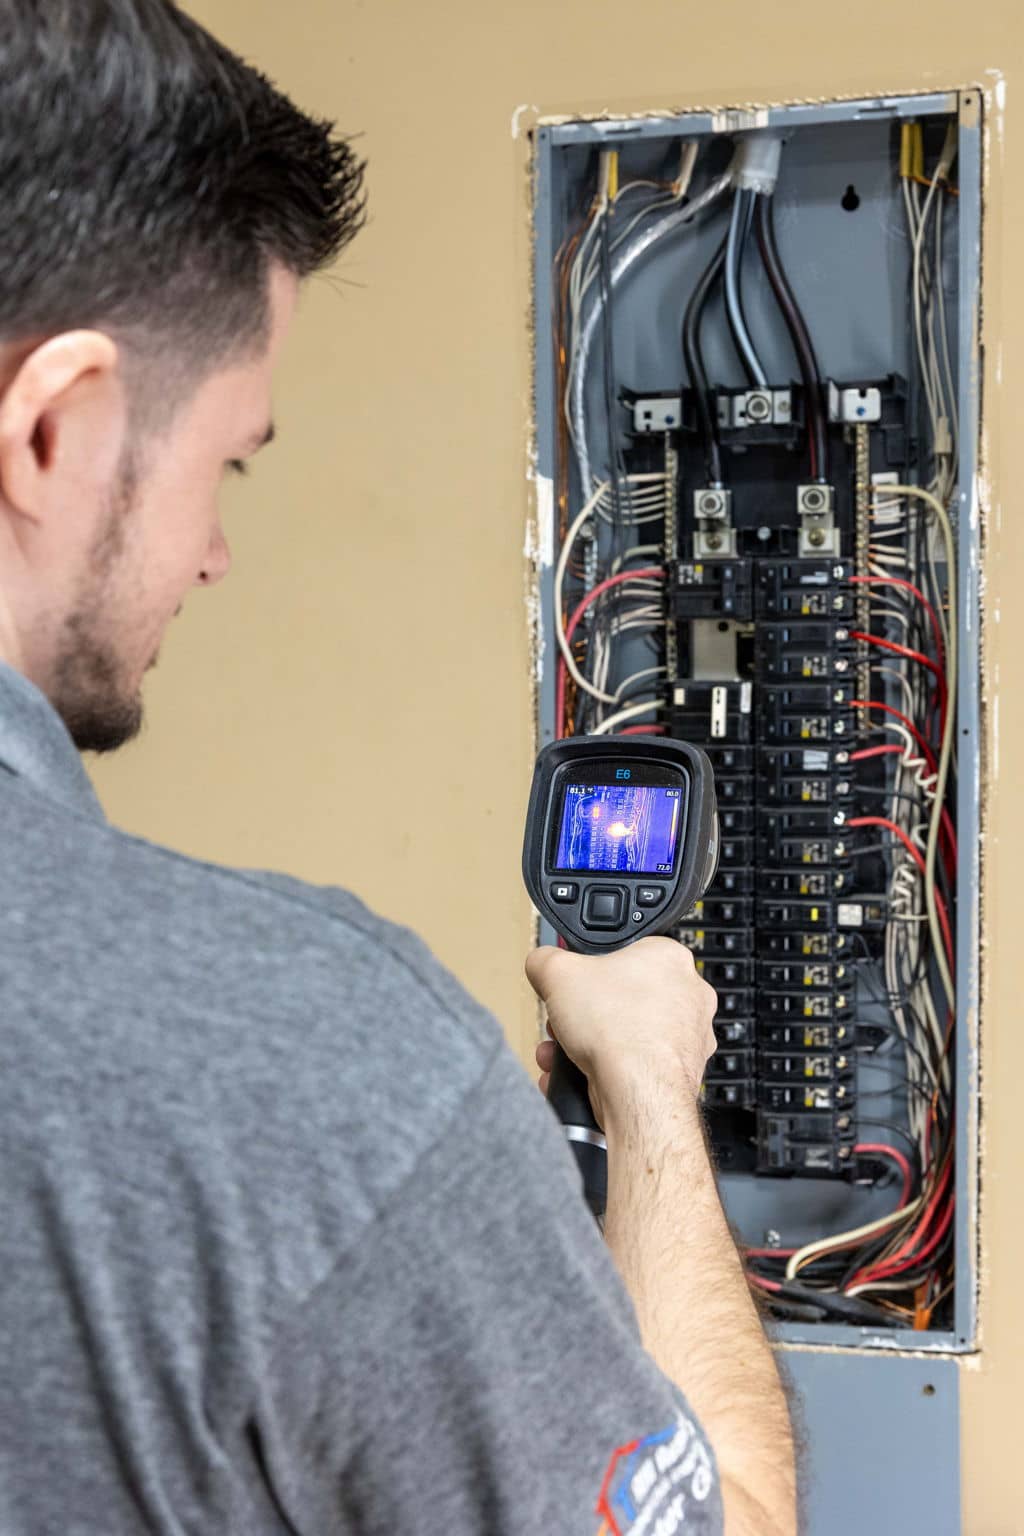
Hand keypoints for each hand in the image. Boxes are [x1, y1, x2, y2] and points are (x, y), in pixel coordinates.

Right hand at [525, 938, 716, 1126]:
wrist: (637, 1093)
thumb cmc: (619, 1029)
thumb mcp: (557, 971)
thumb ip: (546, 958)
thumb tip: (542, 962)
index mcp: (669, 959)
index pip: (624, 954)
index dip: (590, 969)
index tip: (572, 983)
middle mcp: (686, 997)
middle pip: (620, 999)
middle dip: (583, 1014)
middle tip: (565, 1020)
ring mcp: (686, 1039)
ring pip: (623, 1036)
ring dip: (585, 1044)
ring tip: (562, 1051)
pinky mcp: (675, 1075)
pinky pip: (630, 1067)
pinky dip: (601, 1071)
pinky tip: (575, 1075)